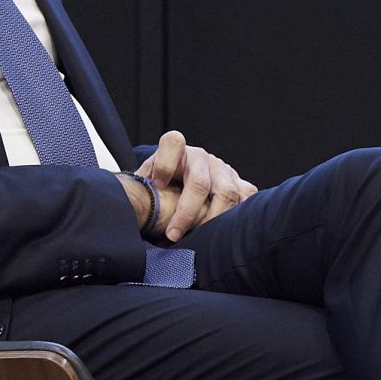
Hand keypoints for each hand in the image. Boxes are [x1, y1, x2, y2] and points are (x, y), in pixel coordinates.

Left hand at [135, 130, 258, 240]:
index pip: (173, 142)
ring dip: (211, 220)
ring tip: (198, 237)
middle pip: (200, 183)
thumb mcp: (147, 181)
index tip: (157, 186)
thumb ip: (142, 187)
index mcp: (178, 150)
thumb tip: (133, 203)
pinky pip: (247, 196)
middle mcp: (202, 157)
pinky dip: (239, 213)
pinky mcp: (239, 182)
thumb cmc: (161, 186)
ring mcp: (223, 169)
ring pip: (227, 194)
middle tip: (172, 235)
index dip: (164, 164)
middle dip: (186, 213)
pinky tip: (225, 227)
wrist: (182, 183)